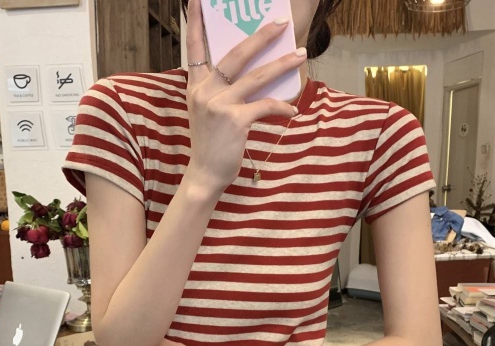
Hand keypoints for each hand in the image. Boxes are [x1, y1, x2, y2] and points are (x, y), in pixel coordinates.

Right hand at [184, 0, 306, 194]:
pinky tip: (292, 111)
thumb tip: (253, 75)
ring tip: (300, 54)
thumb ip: (219, 91)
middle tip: (280, 22)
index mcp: (196, 86)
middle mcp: (205, 91)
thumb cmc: (210, 144)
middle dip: (261, 36)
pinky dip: (281, 107)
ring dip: (282, 64)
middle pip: (236, 54)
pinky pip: (265, 106)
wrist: (205, 174)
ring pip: (257, 76)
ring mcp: (220, 104)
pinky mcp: (236, 120)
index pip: (194, 48)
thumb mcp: (206, 112)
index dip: (195, 22)